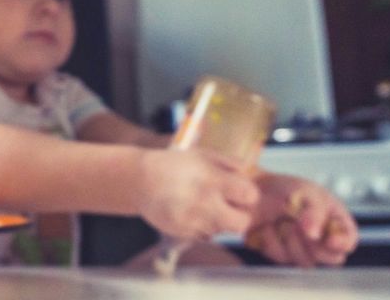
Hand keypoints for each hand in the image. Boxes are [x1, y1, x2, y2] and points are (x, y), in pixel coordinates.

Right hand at [137, 148, 259, 239]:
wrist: (138, 179)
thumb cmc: (173, 164)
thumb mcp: (202, 154)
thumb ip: (229, 163)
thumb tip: (249, 174)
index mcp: (212, 180)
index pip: (250, 196)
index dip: (248, 194)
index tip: (239, 192)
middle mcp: (204, 202)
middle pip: (242, 223)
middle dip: (240, 215)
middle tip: (230, 206)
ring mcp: (192, 220)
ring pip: (222, 230)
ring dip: (219, 220)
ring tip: (205, 206)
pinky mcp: (181, 232)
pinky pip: (205, 235)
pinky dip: (203, 226)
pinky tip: (191, 212)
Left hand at [244, 173, 357, 266]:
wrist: (252, 190)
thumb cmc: (284, 188)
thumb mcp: (306, 191)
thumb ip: (316, 212)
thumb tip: (315, 234)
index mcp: (335, 220)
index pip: (348, 240)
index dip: (342, 243)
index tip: (328, 239)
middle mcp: (321, 237)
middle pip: (331, 258)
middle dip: (314, 244)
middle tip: (297, 225)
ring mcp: (302, 248)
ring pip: (306, 261)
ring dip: (290, 241)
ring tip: (281, 221)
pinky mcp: (281, 253)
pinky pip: (281, 258)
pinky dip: (272, 241)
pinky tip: (268, 227)